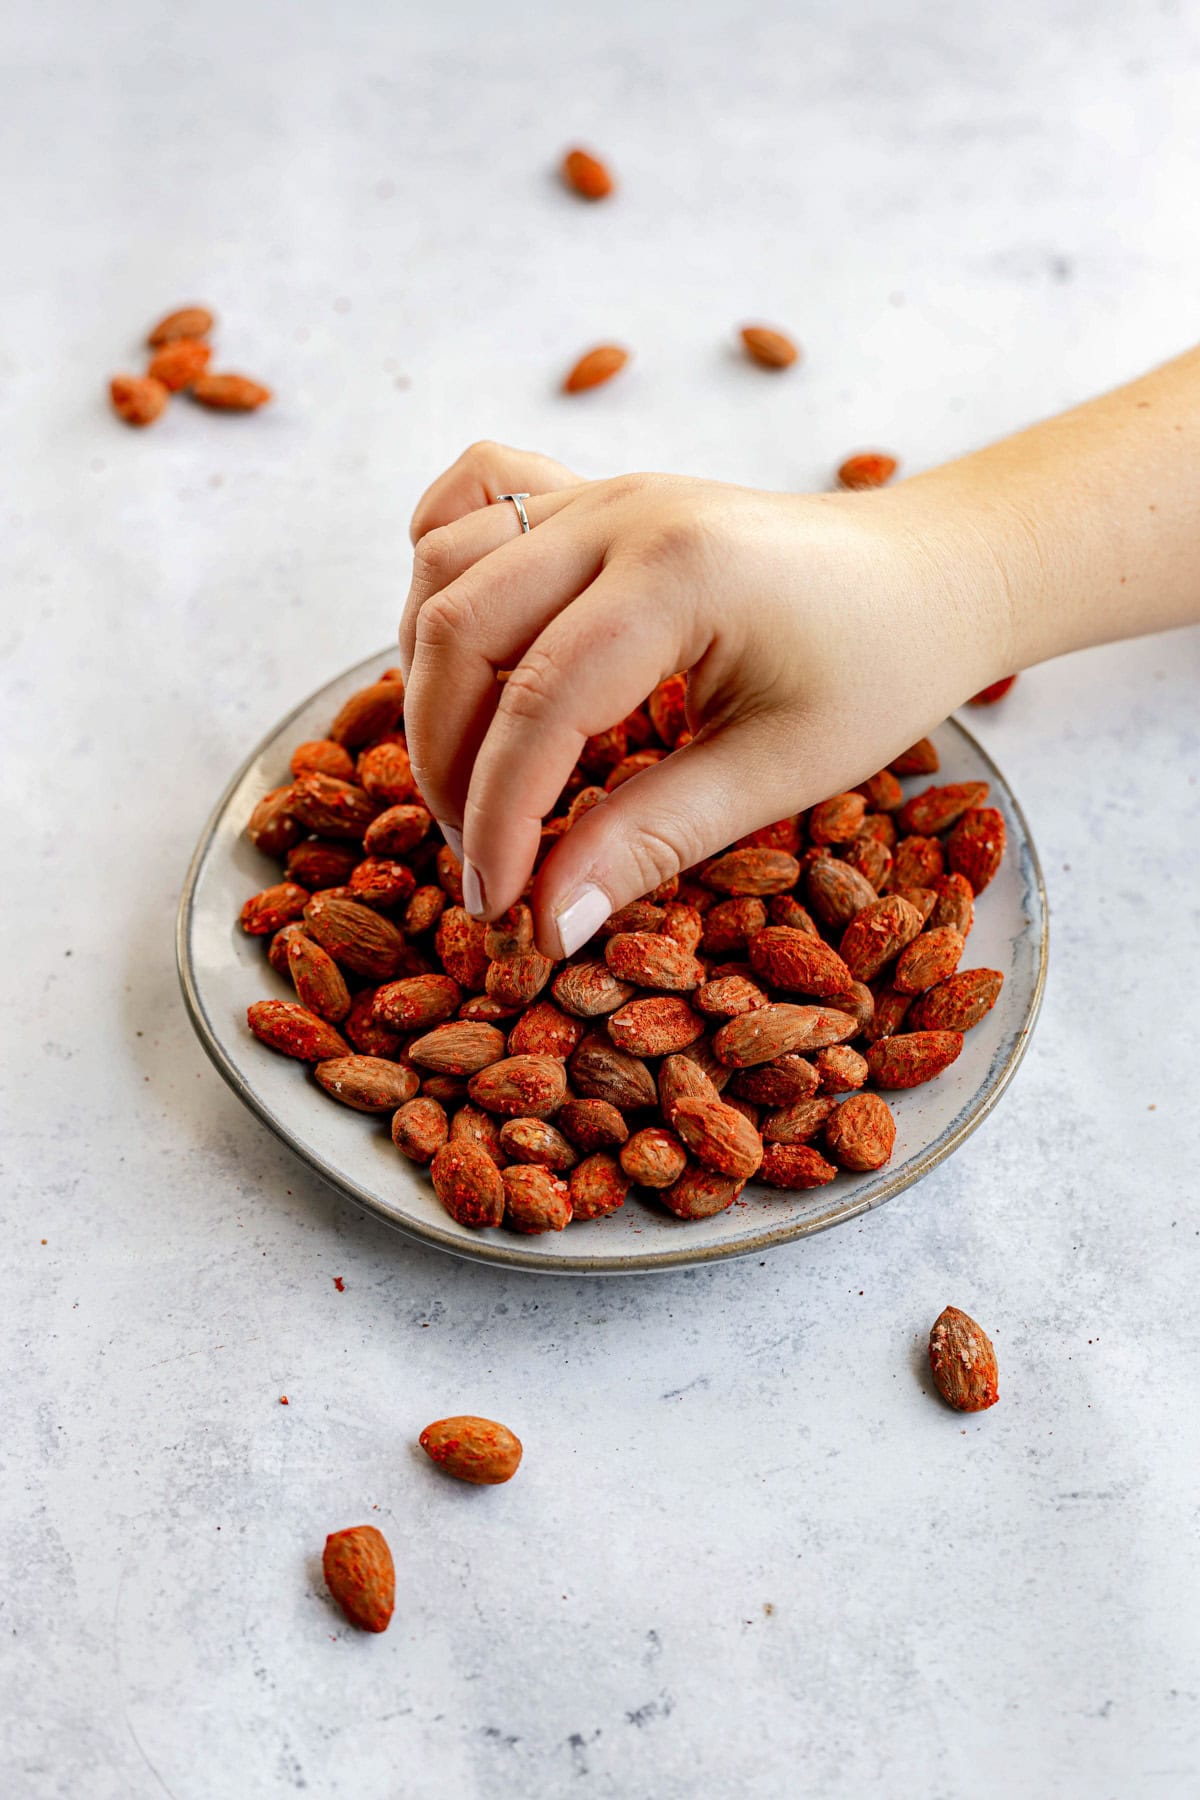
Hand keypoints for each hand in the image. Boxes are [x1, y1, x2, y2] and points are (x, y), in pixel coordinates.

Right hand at [398, 440, 1011, 956]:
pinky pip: (469, 504)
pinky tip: (461, 651)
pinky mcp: (589, 495)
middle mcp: (619, 512)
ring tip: (472, 774)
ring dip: (430, 680)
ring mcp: (597, 492)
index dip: (498, 816)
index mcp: (678, 572)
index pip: (539, 703)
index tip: (494, 902)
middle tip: (481, 853)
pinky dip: (439, 574)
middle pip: (458, 628)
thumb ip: (654, 837)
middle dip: (445, 757)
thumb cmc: (879, 666)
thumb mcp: (781, 768)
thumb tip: (549, 920)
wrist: (929, 574)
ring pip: (441, 568)